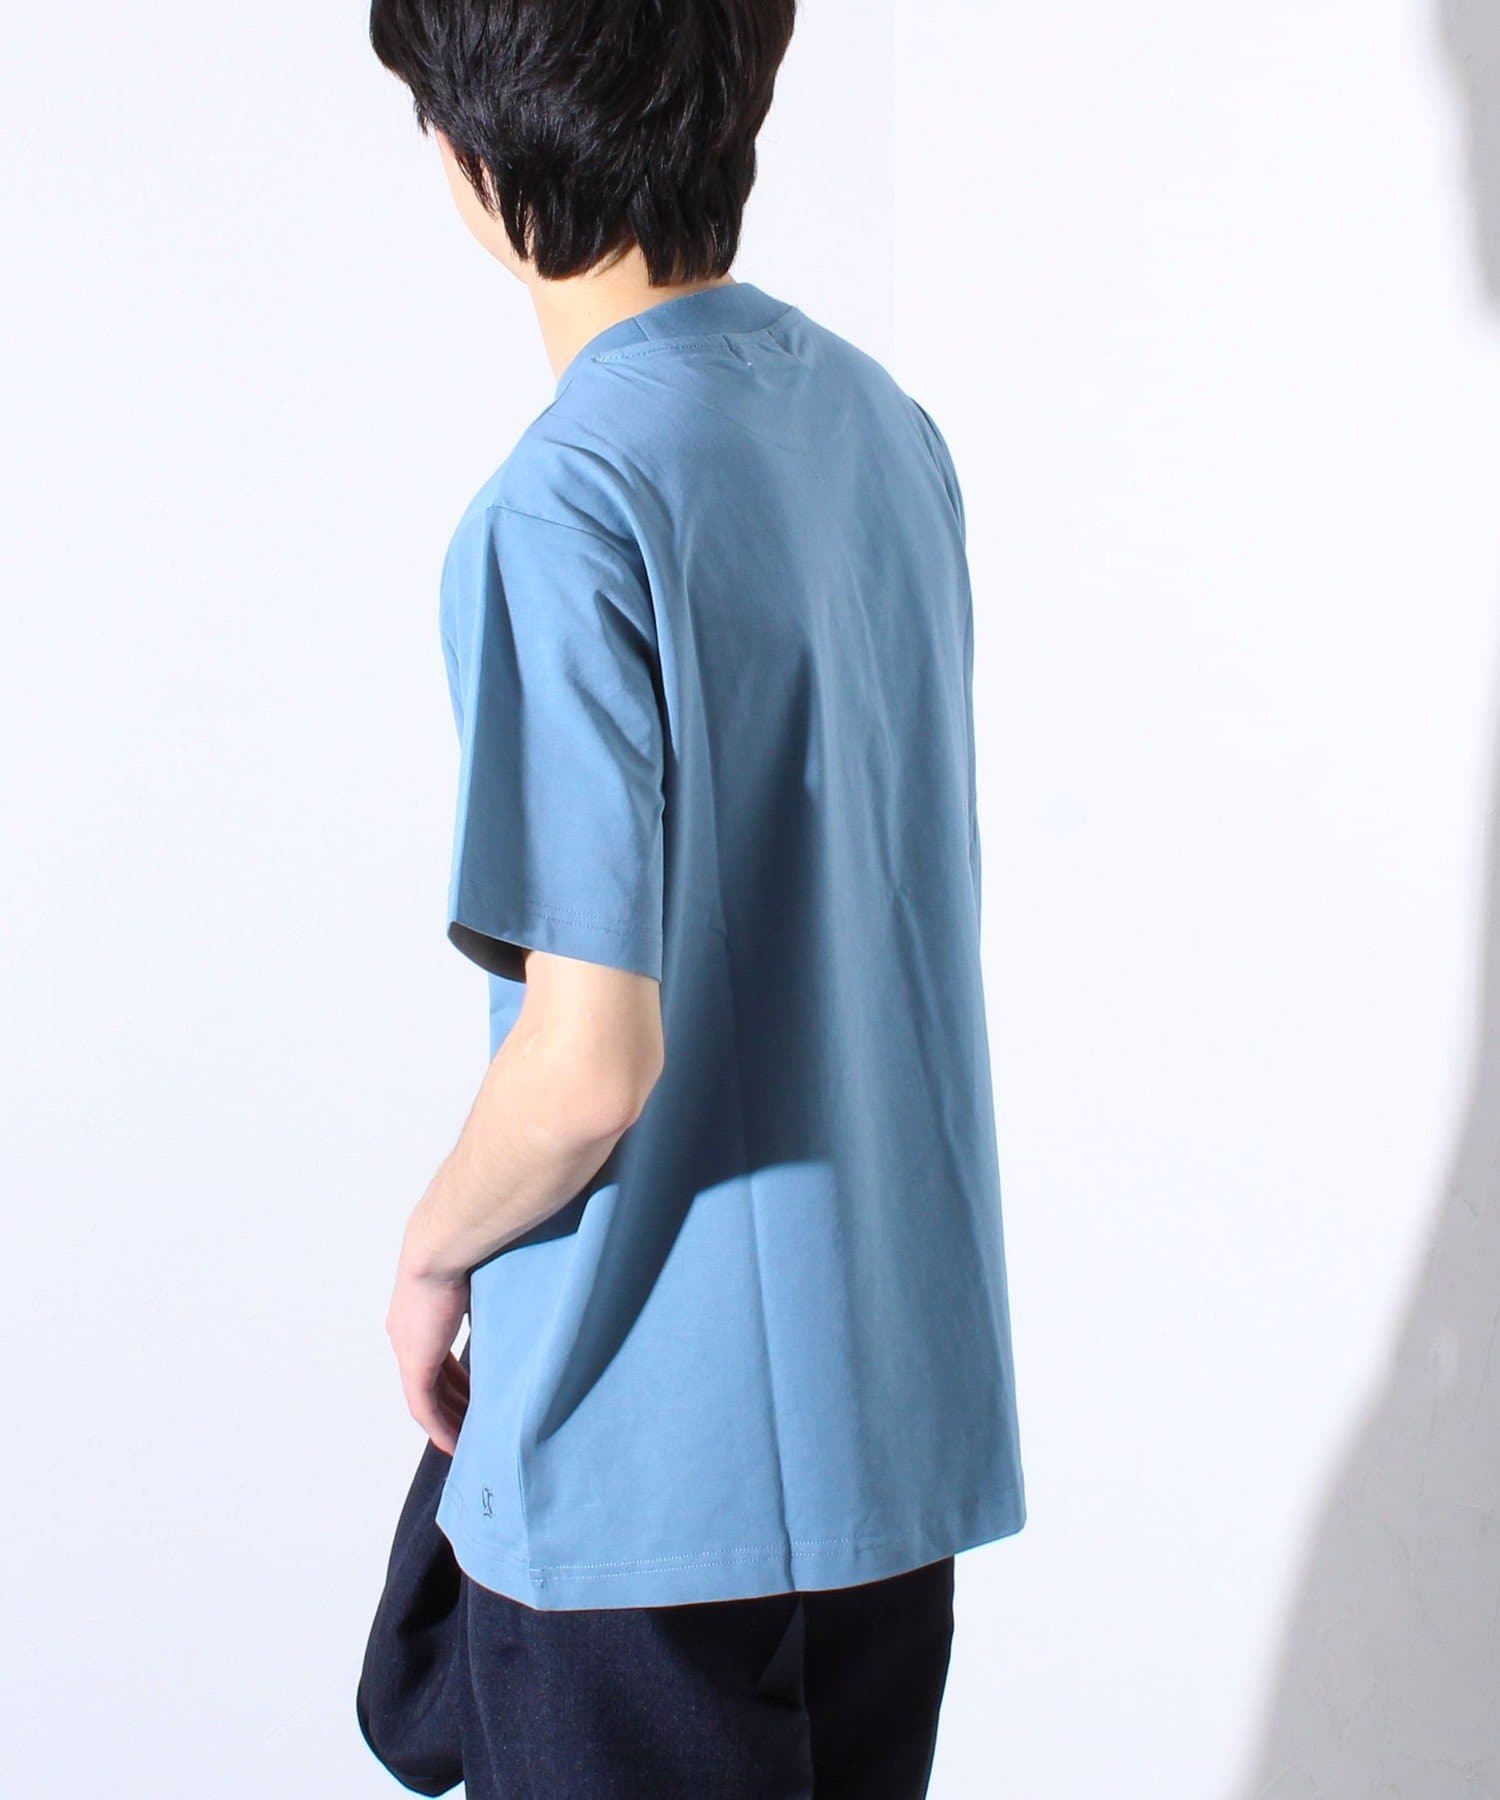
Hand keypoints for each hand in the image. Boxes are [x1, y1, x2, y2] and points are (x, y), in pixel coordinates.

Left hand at [386, 1251, 470, 1455]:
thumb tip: (510, 1301)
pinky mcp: (414, 1365)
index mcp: (419, 1314)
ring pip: (428, 1400)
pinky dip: (440, 1429)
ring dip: (449, 1421)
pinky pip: (424, 1409)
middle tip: (476, 1423)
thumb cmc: (462, 1250)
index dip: (455, 1379)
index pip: (437, 1357)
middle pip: (433, 1381)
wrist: (441, 1247)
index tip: (473, 1394)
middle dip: (455, 1404)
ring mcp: (409, 1351)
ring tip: (470, 1440)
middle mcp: (407, 1336)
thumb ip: (482, 1301)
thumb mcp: (474, 1280)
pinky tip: (454, 1445)